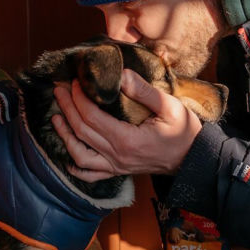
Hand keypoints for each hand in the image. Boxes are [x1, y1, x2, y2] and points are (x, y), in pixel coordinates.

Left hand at [52, 69, 201, 181]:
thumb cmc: (184, 131)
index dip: (79, 98)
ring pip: (79, 154)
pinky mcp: (118, 171)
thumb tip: (121, 74)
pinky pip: (91, 175)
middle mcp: (116, 155)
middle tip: (59, 90)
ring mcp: (116, 166)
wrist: (193, 159)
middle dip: (67, 108)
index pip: (92, 117)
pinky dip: (75, 168)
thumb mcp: (170, 106)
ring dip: (65, 135)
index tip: (75, 82)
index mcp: (126, 139)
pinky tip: (67, 159)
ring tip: (56, 117)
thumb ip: (143, 91)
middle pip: (81, 131)